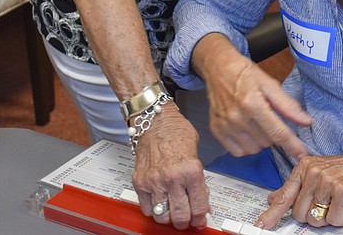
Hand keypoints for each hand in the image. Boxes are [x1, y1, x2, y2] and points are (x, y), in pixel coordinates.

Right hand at [132, 104, 209, 229]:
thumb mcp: (196, 154)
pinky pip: (146, 208)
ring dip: (169, 218)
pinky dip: (153, 210)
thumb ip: (199, 180)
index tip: (200, 221)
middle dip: (185, 222)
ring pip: (162, 216)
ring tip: (172, 212)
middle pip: (180, 217)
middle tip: (187, 219)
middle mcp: (172, 178)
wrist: (154, 119)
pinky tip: (159, 203)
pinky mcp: (140, 181)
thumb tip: (202, 202)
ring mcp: (154, 181)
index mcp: (191, 171)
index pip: (198, 208)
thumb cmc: (175, 131)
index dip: (200, 219)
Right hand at [200, 36, 310, 159]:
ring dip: (260, 140)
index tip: (302, 154)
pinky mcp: (216, 130)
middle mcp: (236, 116)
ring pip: (253, 149)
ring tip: (256, 122)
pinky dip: (245, 145)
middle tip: (267, 116)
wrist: (218, 67)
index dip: (292, 145)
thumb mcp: (269, 83)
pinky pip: (238, 151)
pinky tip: (246, 130)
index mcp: (252, 102)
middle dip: (273, 133)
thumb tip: (306, 121)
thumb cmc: (245, 73)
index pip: (277, 132)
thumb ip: (287, 105)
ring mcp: (224, 125)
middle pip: (267, 142)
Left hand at [257, 150, 342, 229]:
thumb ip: (296, 186)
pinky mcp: (342, 190)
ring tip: (340, 205)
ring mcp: (327, 181)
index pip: (284, 195)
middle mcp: (313, 172)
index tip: (261, 224)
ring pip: (317, 218)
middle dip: (313, 217)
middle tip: (328, 208)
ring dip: (330, 218)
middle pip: (300, 213)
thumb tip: (274, 198)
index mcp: (304, 167)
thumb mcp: (318, 171)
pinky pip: (335, 219)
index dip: (271, 213)